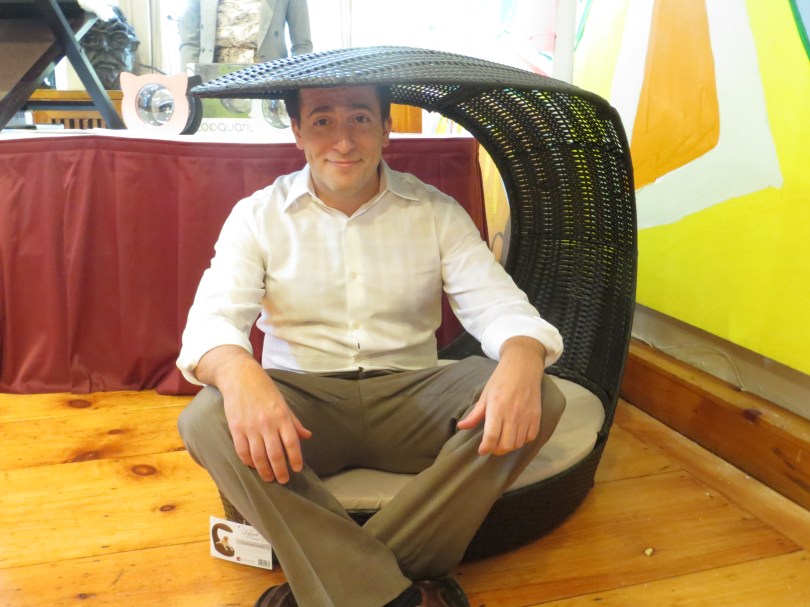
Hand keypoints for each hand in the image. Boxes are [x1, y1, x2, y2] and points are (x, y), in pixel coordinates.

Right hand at [196, 346, 311, 482]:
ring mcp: (250, 426)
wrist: (240, 376)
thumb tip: (307, 436)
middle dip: (280, 471)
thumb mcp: (283, 403)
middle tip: (284, 480)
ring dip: (264, 471)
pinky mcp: (236, 428)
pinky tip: (253, 466)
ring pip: (258, 457)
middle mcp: (267, 423)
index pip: (292, 443)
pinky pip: (242, 451)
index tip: (298, 469)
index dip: (296, 459)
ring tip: (269, 478)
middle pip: (276, 454)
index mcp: (282, 416)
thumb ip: (294, 422)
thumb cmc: (265, 389)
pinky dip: (248, 462)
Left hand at [456, 337, 545, 454]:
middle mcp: (512, 415)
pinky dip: (523, 440)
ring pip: (518, 443)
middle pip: (506, 445)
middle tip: (492, 445)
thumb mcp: (485, 395)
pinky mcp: (536, 416)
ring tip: (504, 439)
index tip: (482, 451)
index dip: (486, 448)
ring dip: (510, 446)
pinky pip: (531, 437)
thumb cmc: (501, 379)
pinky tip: (517, 434)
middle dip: (497, 450)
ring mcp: (526, 416)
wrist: (523, 366)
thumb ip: (475, 414)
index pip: (492, 437)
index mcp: (497, 409)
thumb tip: (461, 427)